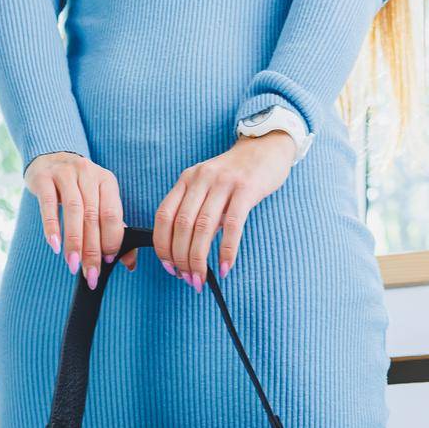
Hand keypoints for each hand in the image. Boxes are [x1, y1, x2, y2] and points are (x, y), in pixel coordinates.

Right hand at [24, 151, 135, 285]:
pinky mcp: (44, 177)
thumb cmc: (78, 188)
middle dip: (92, 250)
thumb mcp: (98, 203)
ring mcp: (65, 173)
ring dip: (74, 242)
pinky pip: (49, 204)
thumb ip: (113, 231)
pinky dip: (52, 226)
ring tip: (73, 265)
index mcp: (107, 181)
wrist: (50, 158)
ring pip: (73, 211)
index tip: (108, 261)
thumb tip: (129, 263)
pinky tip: (55, 245)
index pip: (112, 214)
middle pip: (93, 216)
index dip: (112, 240)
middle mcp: (88, 174)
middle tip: (90, 274)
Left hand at [153, 132, 296, 289]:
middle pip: (182, 225)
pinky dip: (226, 251)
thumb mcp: (208, 186)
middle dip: (181, 258)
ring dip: (199, 259)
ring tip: (200, 279)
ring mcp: (224, 183)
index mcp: (186, 179)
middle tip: (187, 279)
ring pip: (203, 228)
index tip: (168, 267)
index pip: (164, 216)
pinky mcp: (246, 189)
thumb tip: (184, 250)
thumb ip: (195, 211)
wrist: (266, 148)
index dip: (162, 246)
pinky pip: (232, 226)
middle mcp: (201, 179)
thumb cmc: (236, 175)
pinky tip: (225, 267)